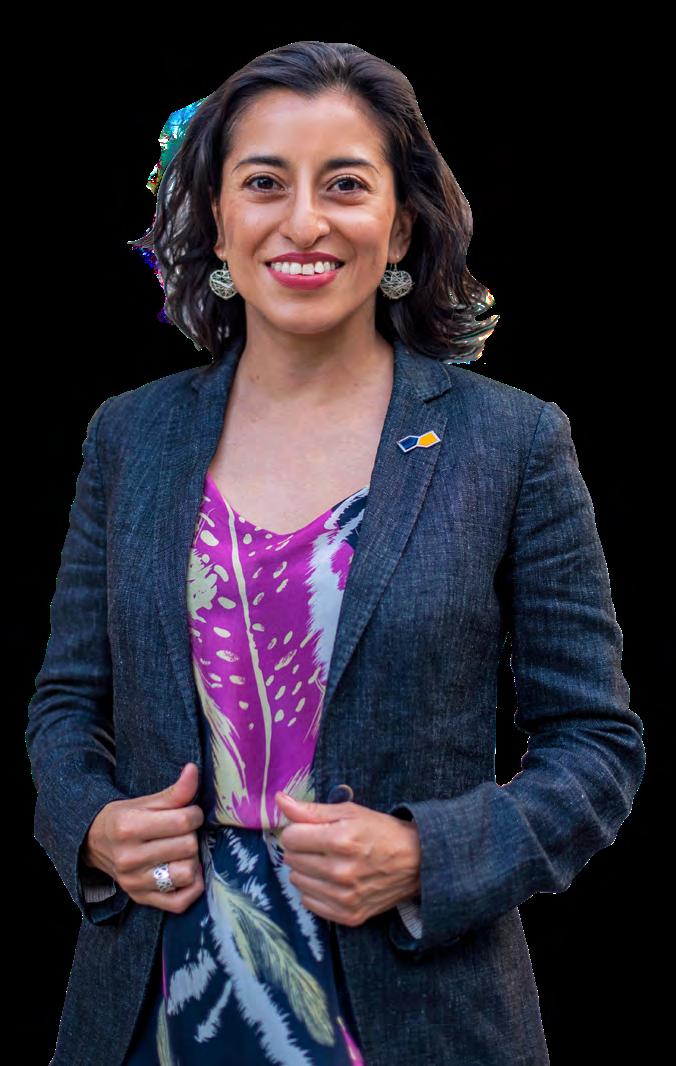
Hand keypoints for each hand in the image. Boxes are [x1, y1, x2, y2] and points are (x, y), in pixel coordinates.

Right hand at [82, 764, 204, 912]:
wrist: (93, 844)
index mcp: (129, 827)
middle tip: (183, 832)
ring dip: (192, 860)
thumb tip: (194, 769)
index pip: (183, 820)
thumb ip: (174, 791)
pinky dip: (191, 887)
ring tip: (182, 851)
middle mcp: (129, 858)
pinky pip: (180, 902)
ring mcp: (134, 883)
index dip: (195, 813)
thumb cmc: (123, 818)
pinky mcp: (141, 899)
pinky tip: (185, 871)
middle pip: (188, 846)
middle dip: (191, 834)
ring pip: (187, 873)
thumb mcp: (144, 801)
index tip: (189, 812)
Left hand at [275, 791, 420, 927]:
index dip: (298, 830)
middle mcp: (340, 872)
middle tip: (322, 845)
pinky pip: (309, 903)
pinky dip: (315, 890)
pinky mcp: (348, 916)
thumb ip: (311, 809)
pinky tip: (331, 880)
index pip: (290, 837)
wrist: (416, 863)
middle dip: (302, 848)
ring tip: (327, 862)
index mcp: (340, 840)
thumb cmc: (380, 832)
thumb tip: (280, 800)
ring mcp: (344, 898)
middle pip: (291, 859)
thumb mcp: (349, 812)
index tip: (311, 829)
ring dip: (306, 870)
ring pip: (297, 881)